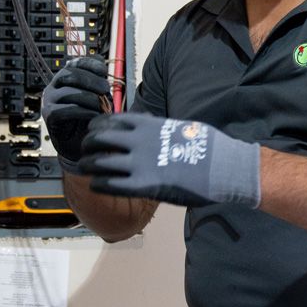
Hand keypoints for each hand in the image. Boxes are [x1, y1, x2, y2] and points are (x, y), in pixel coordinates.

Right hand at [42, 56, 111, 173]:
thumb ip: (97, 81)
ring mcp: (49, 101)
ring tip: (102, 106)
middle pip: (70, 75)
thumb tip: (102, 61)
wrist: (80, 142)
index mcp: (65, 78)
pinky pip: (63, 110)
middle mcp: (54, 86)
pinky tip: (95, 115)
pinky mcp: (49, 116)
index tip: (104, 71)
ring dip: (89, 98)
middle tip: (106, 91)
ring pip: (67, 93)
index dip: (90, 64)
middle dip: (92, 81)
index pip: (75, 63)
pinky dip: (82, 111)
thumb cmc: (89, 117)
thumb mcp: (97, 96)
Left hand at [77, 113, 260, 207]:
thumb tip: (149, 123)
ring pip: (98, 162)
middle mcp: (137, 141)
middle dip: (88, 145)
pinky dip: (99, 184)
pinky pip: (110, 184)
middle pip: (98, 139)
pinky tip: (97, 186)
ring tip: (86, 169)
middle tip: (86, 152)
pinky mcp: (142, 186)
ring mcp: (138, 164)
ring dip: (88, 165)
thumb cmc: (206, 147)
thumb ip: (158, 126)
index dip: (96, 126)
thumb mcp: (179, 126)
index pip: (110, 120)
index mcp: (147, 124)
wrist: (221, 167)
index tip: (93, 131)